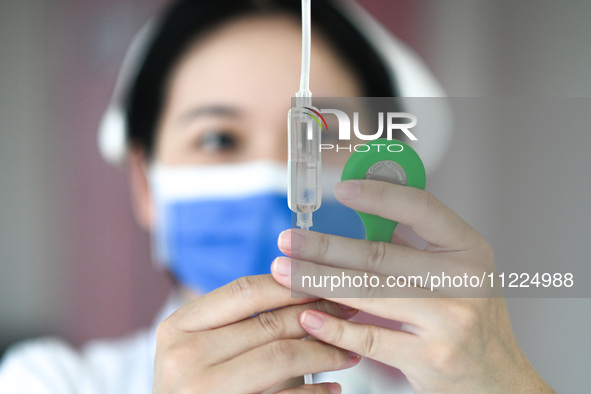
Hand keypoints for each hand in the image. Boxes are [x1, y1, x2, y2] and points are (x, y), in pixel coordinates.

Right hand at [152, 274, 359, 393]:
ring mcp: (202, 391)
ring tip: (349, 352)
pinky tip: (333, 387)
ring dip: (325, 352)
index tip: (326, 283)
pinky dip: (316, 391)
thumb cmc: (200, 384)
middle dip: (318, 314)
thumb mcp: (204, 346)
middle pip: (268, 323)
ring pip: (282, 356)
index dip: (292, 284)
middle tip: (348, 312)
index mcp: (177, 327)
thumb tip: (310, 291)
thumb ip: (244, 322)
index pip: (245, 291)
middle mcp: (182, 357)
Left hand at [271, 180, 553, 392]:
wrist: (497, 381)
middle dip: (324, 247)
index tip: (340, 189)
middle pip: (380, 255)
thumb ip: (414, 247)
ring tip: (284, 272)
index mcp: (468, 249)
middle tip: (288, 239)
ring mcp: (450, 320)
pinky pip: (370, 338)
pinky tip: (307, 316)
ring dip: (317, 280)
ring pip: (368, 293)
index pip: (421, 208)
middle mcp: (464, 280)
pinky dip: (333, 327)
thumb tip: (364, 215)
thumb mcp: (457, 274)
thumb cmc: (469, 322)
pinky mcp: (430, 357)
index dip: (379, 195)